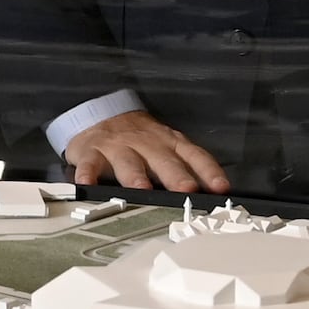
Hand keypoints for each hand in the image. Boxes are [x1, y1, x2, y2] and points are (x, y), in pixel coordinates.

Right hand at [62, 108, 227, 192]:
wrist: (100, 114)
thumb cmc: (137, 138)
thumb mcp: (165, 146)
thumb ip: (186, 167)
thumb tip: (212, 193)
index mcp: (168, 143)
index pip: (194, 155)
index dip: (209, 171)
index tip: (220, 187)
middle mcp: (146, 144)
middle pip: (163, 160)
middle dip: (176, 176)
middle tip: (187, 190)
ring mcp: (118, 146)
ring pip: (128, 161)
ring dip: (135, 175)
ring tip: (142, 189)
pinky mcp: (93, 150)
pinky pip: (90, 163)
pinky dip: (87, 174)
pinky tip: (87, 184)